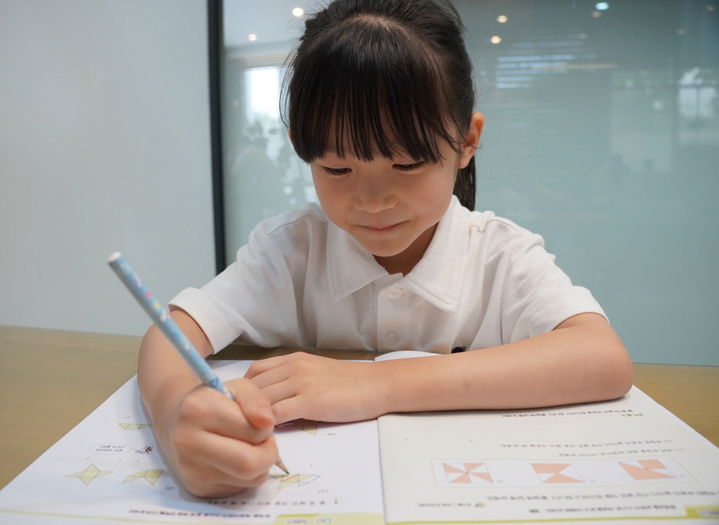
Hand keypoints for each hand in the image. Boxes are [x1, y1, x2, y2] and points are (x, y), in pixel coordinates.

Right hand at [157, 378, 278, 497]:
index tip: (260, 422)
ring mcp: (191, 470)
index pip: (253, 431)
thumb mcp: (238, 388)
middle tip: (265, 442)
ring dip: (261, 465)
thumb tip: (267, 422)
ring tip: (249, 447)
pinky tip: (235, 460)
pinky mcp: (198, 488)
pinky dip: (247, 476)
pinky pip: (240, 488)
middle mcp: (188, 443)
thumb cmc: (214, 403)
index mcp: (198, 410)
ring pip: (250, 479)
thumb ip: (256, 400)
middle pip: (249, 464)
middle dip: (268, 453)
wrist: (178, 423)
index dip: (266, 428)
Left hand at [245, 352, 384, 423]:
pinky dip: (267, 427)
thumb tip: (270, 401)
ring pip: (261, 401)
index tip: (241, 409)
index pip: (254, 372)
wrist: (377, 385)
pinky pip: (277, 414)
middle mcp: (293, 367)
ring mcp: (301, 382)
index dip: (243, 391)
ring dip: (252, 420)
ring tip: (250, 436)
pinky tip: (267, 437)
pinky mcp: (310, 401)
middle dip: (242, 407)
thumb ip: (293, 381)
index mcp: (293, 360)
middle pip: (253, 387)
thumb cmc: (350, 383)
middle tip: (238, 427)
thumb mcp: (316, 372)